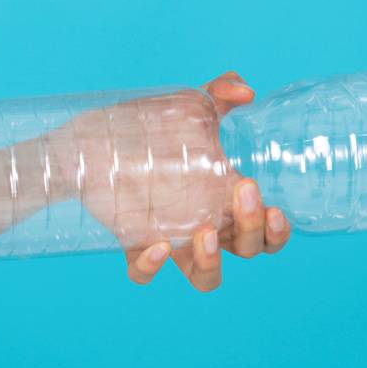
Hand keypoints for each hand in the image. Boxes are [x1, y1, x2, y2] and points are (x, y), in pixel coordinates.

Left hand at [110, 71, 291, 290]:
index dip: (277, 231)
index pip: (266, 233)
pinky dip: (152, 268)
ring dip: (212, 264)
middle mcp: (204, 226)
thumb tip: (245, 89)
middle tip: (243, 192)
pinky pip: (142, 273)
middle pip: (246, 251)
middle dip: (253, 230)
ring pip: (204, 278)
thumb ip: (219, 94)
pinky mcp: (132, 243)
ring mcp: (170, 238)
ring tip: (206, 235)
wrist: (89, 140)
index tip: (275, 208)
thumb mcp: (187, 110)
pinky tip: (157, 245)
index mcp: (224, 201)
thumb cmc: (149, 130)